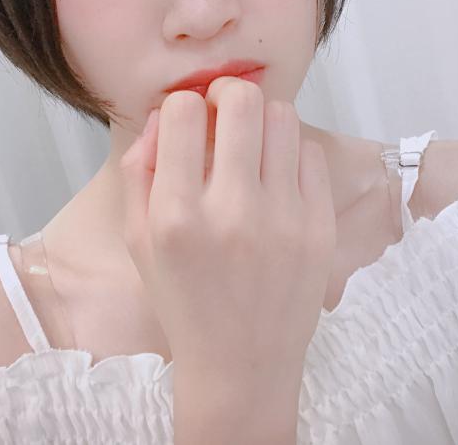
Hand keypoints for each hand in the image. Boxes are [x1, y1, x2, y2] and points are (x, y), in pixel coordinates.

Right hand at [118, 77, 336, 389]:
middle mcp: (232, 212)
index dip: (183, 104)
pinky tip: (276, 174)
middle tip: (223, 110)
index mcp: (177, 216)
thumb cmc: (184, 301)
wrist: (242, 365)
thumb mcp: (138, 242)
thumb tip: (161, 117)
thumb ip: (138, 172)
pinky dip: (289, 152)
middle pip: (241, 101)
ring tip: (252, 140)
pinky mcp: (319, 228)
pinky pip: (310, 154)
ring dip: (261, 117)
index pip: (183, 112)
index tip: (188, 118)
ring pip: (283, 117)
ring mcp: (283, 220)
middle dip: (226, 92)